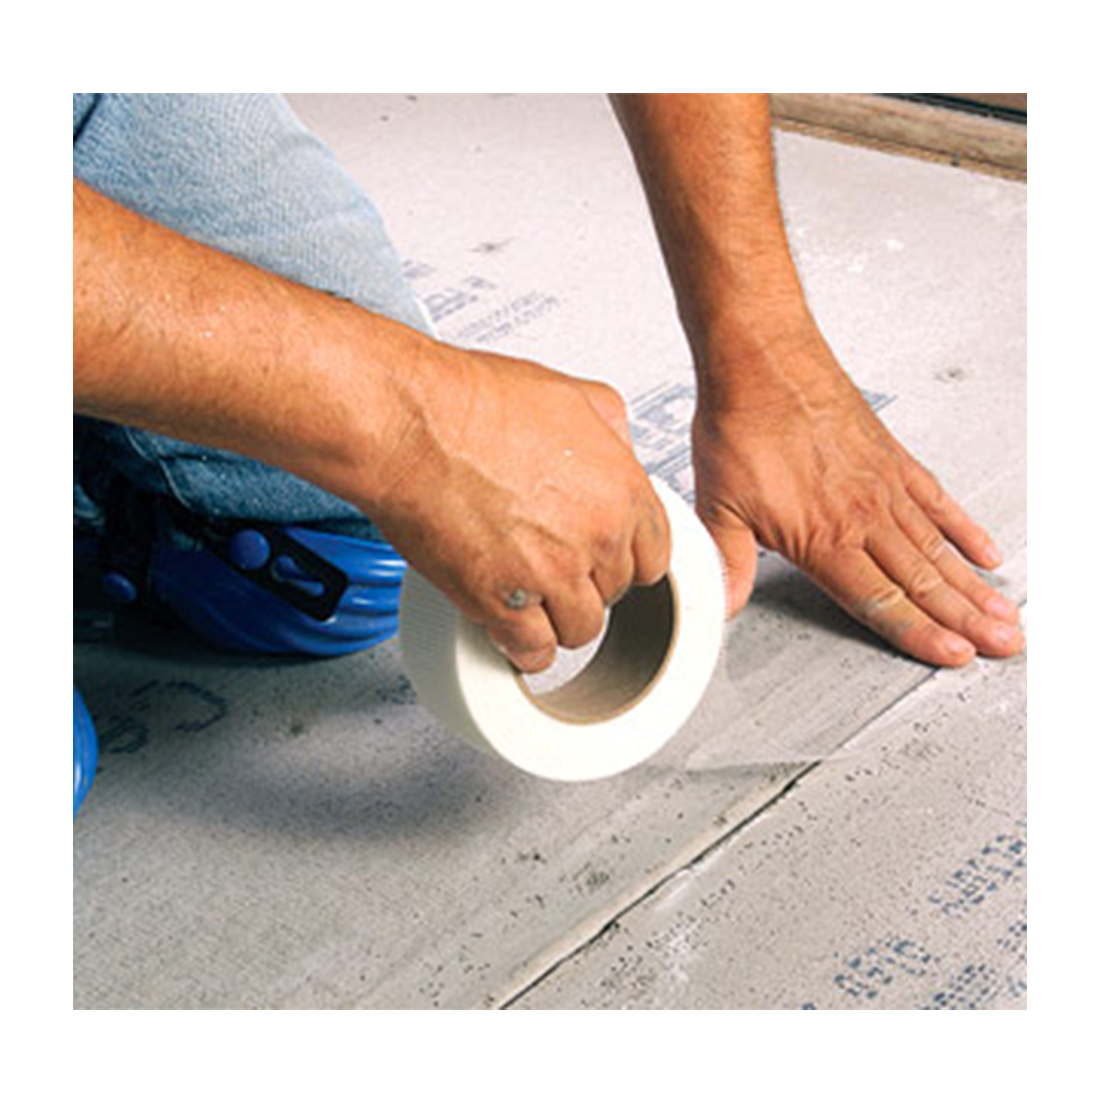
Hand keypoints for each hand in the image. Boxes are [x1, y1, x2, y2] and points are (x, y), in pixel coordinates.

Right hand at [371, 346, 670, 672]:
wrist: (409, 425)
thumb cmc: (472, 403)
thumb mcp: (570, 395)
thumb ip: (610, 432)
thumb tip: (617, 452)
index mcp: (620, 490)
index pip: (654, 557)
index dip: (625, 557)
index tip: (604, 558)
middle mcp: (594, 536)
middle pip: (614, 594)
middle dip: (586, 583)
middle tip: (554, 566)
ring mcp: (551, 574)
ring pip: (579, 630)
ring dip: (556, 620)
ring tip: (532, 599)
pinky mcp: (503, 604)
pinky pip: (531, 652)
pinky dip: (523, 650)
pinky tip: (511, 633)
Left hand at [692, 332, 1023, 666]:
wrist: (763, 360)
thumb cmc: (741, 425)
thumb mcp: (717, 505)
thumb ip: (726, 563)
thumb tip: (721, 607)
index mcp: (823, 537)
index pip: (880, 600)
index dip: (919, 634)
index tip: (953, 656)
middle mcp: (862, 515)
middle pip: (923, 581)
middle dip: (966, 620)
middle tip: (1004, 645)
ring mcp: (883, 486)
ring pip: (938, 548)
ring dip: (973, 585)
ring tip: (1004, 612)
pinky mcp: (890, 457)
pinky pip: (937, 500)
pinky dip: (963, 527)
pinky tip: (983, 549)